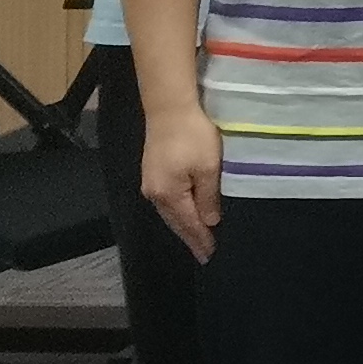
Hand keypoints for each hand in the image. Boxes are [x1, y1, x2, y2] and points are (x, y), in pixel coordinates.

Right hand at [143, 103, 224, 263]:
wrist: (169, 108)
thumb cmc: (193, 136)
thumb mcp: (208, 167)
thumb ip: (208, 197)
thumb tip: (209, 222)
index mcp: (169, 195)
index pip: (188, 225)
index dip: (201, 240)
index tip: (211, 255)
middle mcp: (155, 193)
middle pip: (176, 222)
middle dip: (191, 238)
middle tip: (205, 254)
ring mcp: (151, 183)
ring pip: (170, 212)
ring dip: (184, 226)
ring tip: (198, 239)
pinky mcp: (153, 173)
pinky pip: (168, 201)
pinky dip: (179, 212)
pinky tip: (186, 215)